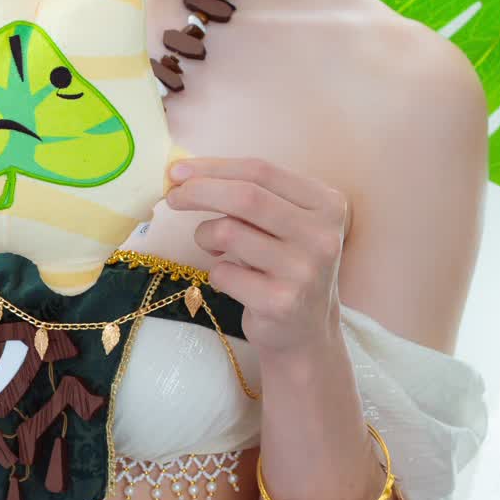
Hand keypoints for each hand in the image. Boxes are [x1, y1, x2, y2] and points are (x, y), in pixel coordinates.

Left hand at [165, 155, 351, 358]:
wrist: (307, 332)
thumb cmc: (284, 266)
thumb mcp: (284, 224)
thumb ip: (252, 196)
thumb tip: (185, 174)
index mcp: (327, 205)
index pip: (261, 171)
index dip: (214, 167)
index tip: (177, 170)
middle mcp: (321, 235)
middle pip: (245, 196)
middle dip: (198, 191)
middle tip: (172, 196)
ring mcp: (303, 271)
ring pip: (229, 232)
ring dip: (205, 236)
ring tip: (212, 246)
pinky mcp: (281, 303)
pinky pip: (223, 273)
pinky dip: (215, 273)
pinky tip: (231, 280)